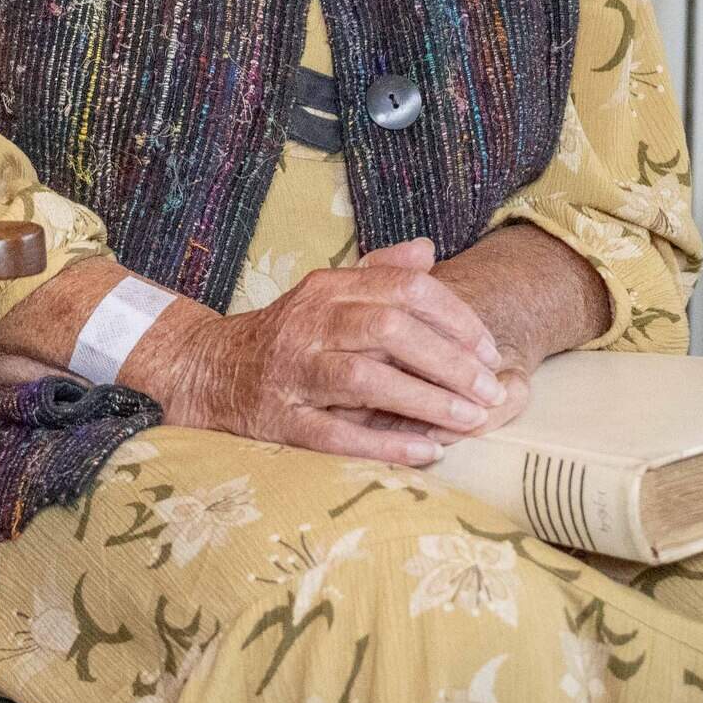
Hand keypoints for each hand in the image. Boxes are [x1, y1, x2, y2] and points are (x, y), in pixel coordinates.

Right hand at [116, 239, 509, 466]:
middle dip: (449, 361)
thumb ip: (378, 272)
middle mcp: (310, 324)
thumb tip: (427, 249)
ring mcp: (293, 373)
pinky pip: (336, 434)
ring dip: (424, 401)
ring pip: (364, 381)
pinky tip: (425, 453)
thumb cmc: (289, 334)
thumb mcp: (328, 293)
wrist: (211, 370)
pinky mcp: (281, 420)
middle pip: (388, 330)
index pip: (403, 288)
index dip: (454, 317)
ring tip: (470, 421)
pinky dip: (383, 444)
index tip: (489, 349)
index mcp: (328, 288)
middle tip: (491, 390)